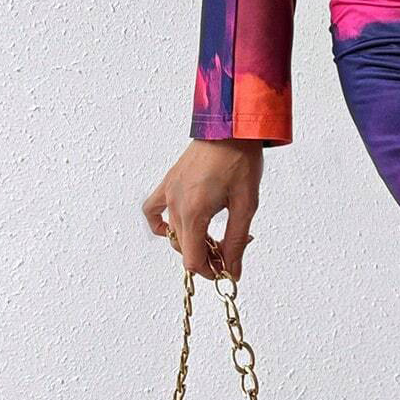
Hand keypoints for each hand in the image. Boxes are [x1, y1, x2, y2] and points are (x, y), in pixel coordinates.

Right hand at [142, 139, 263, 278]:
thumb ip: (236, 241)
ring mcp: (168, 193)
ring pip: (173, 233)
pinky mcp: (168, 183)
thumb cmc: (241, 161)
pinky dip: (160, 224)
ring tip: (215, 234)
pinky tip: (174, 228)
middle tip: (231, 247)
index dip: (210, 271)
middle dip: (207, 255)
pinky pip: (153, 210)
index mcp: (194, 212)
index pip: (192, 260)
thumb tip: (233, 270)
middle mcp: (176, 205)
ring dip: (193, 241)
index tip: (226, 268)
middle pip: (184, 248)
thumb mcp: (246, 206)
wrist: (231, 129)